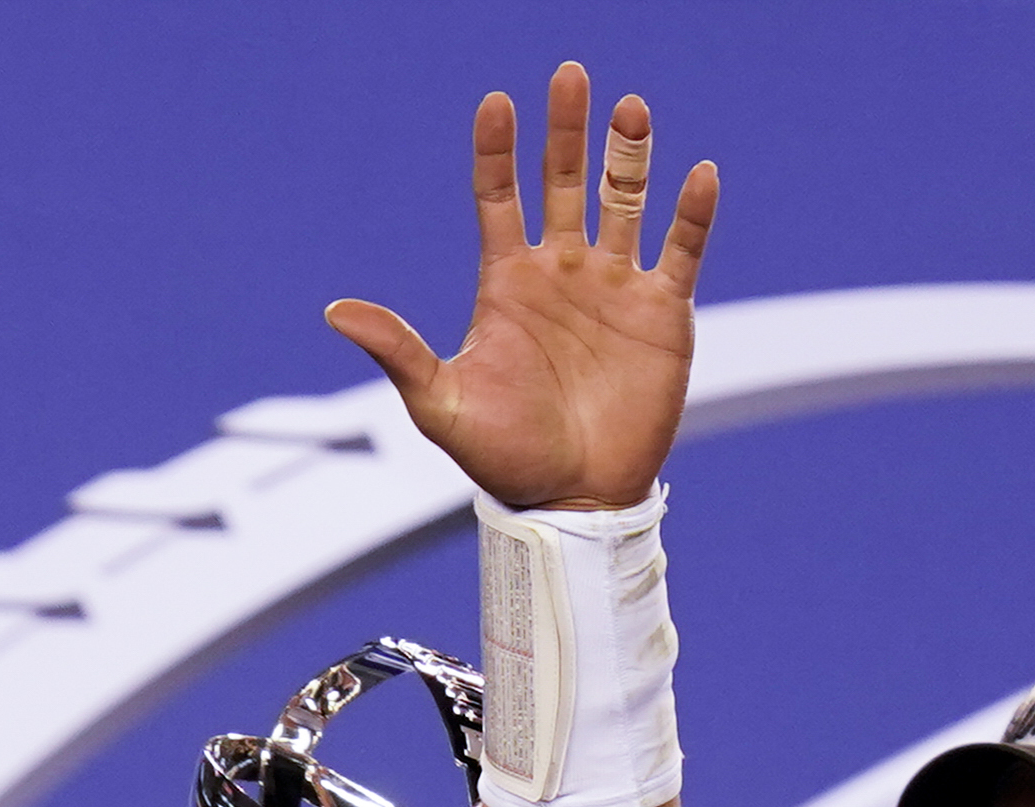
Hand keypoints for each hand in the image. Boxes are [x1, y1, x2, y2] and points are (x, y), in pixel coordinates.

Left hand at [326, 64, 716, 512]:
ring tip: (631, 109)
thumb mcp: (442, 405)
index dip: (498, 149)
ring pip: (624, 202)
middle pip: (565, 181)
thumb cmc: (504, 459)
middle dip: (567, 130)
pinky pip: (682, 251)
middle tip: (570, 74)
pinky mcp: (663, 315)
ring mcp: (615, 288)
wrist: (574, 504)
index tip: (497, 101)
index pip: (499, 196)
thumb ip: (399, 351)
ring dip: (629, 156)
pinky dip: (692, 214)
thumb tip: (335, 310)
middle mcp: (562, 272)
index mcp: (508, 282)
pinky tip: (699, 174)